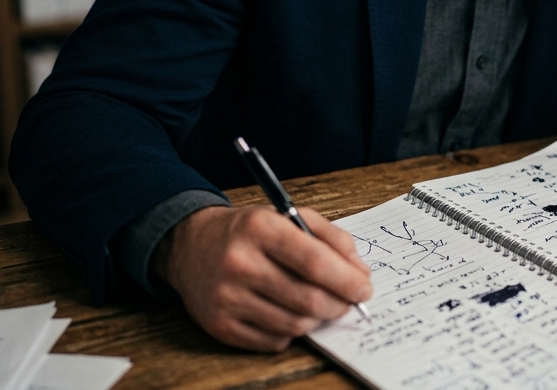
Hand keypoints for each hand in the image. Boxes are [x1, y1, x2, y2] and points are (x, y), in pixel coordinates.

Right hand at [153, 205, 372, 351]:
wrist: (190, 245)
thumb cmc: (249, 231)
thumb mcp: (289, 216)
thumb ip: (331, 238)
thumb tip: (360, 273)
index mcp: (259, 228)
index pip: (314, 262)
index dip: (347, 280)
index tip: (365, 288)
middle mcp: (239, 263)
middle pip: (307, 299)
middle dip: (339, 305)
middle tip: (349, 302)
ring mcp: (225, 297)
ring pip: (294, 324)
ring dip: (317, 319)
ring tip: (320, 305)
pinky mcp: (218, 324)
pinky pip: (273, 341)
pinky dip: (291, 331)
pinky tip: (288, 313)